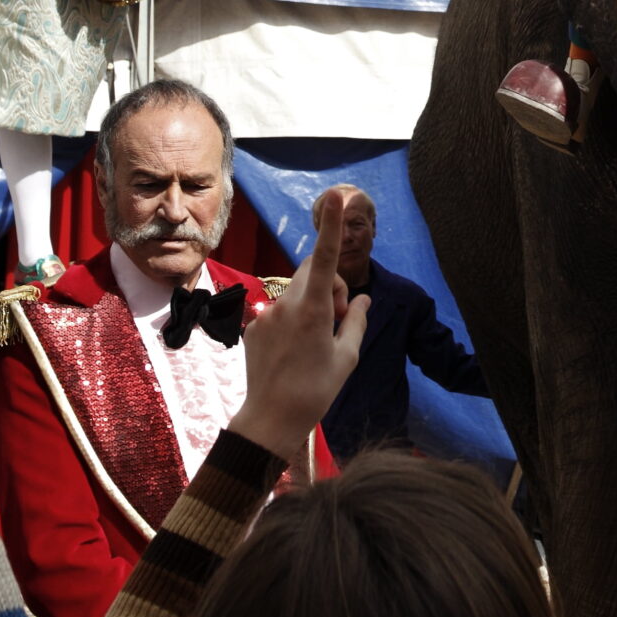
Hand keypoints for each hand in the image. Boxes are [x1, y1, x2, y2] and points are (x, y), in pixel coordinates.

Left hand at [227, 185, 370, 461]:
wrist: (271, 419)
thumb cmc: (316, 391)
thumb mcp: (347, 357)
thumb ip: (357, 320)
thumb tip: (363, 297)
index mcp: (313, 309)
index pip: (324, 258)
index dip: (332, 226)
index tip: (335, 197)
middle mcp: (286, 304)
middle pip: (312, 272)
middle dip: (331, 285)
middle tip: (340, 320)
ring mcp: (266, 313)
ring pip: (297, 290)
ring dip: (313, 302)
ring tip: (318, 339)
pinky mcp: (253, 325)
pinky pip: (280, 309)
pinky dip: (294, 318)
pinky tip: (295, 350)